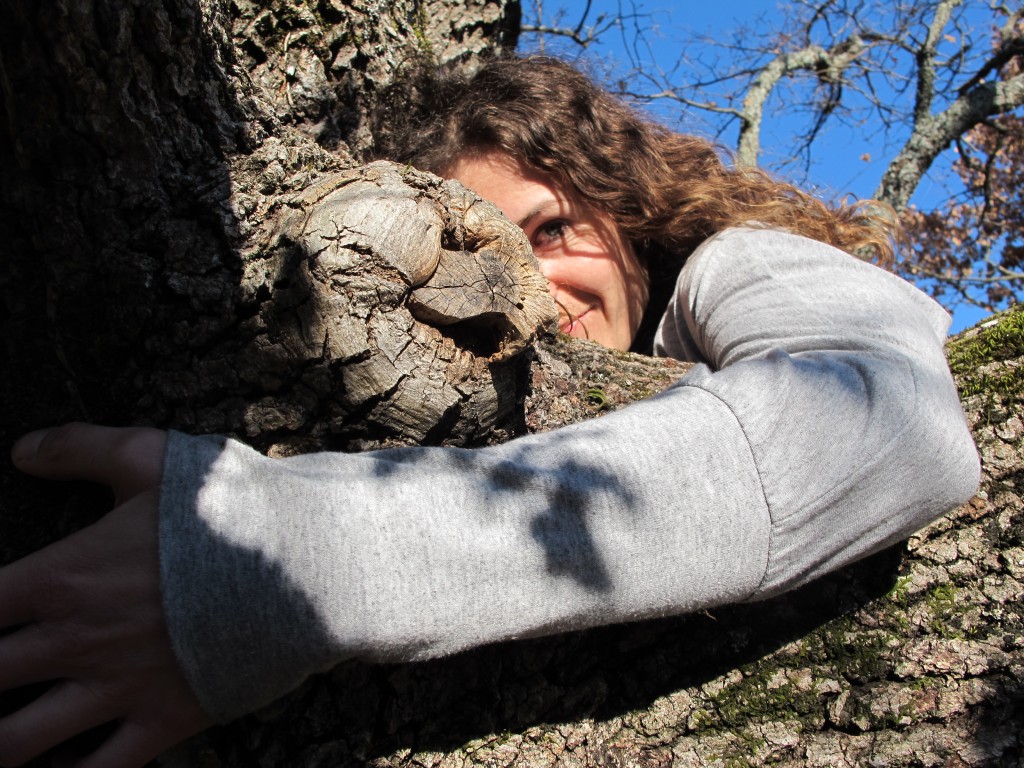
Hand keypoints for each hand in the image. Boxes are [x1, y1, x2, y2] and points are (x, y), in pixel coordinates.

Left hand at [1, 424, 211, 766]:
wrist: (305, 564)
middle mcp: (77, 640)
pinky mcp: (163, 720)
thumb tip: (21, 450)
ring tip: (0, 734)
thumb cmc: (229, 509)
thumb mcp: (151, 457)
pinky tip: (57, 767)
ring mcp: (118, 688)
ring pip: (16, 743)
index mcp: (64, 577)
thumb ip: (80, 447)